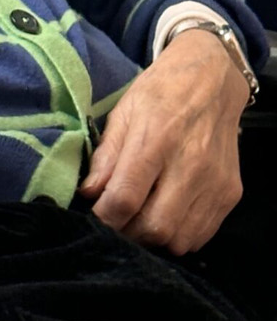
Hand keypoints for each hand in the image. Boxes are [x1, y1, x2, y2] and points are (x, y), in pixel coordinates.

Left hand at [77, 29, 247, 253]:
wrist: (213, 81)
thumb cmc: (161, 93)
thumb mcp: (124, 112)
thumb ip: (106, 155)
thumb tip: (89, 194)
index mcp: (157, 138)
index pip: (125, 198)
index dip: (104, 217)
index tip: (95, 215)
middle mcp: (191, 164)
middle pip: (154, 227)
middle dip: (127, 233)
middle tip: (116, 221)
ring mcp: (215, 182)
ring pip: (178, 239)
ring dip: (152, 239)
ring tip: (140, 219)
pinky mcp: (230, 193)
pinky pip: (200, 236)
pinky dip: (178, 236)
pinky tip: (166, 216)